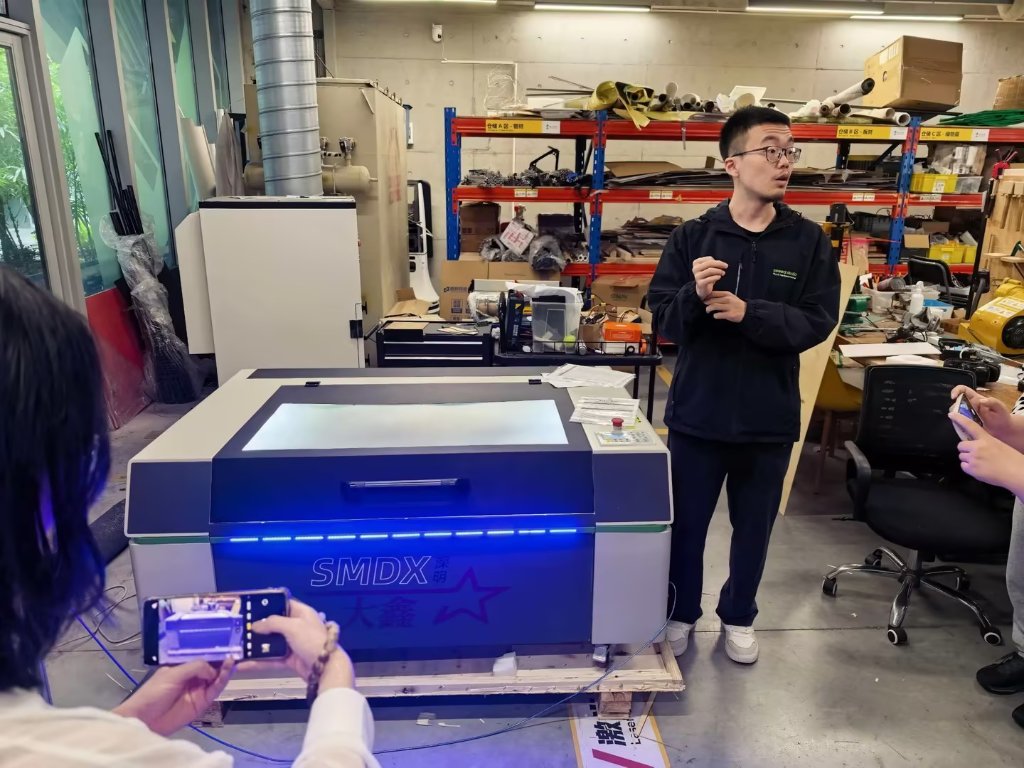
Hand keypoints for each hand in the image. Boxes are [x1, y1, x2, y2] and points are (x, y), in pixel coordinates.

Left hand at [113, 660, 233, 735]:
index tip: (227, 641)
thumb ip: (195, 667)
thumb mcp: (173, 674)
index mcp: (183, 666)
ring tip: (233, 659)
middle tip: (237, 649)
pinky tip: (228, 670)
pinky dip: (224, 679)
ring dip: (226, 668)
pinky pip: (216, 689)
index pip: (202, 656)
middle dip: (223, 658)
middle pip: (213, 666)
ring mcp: (199, 689)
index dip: (214, 650)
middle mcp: (193, 676)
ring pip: (217, 676)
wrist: (145, 720)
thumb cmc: (153, 692)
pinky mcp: (203, 702)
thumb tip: (213, 669)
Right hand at [243, 599, 354, 690]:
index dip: (270, 605)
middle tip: (242, 628)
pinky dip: (259, 662)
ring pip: (271, 643)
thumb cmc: (312, 641)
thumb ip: (273, 623)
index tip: (253, 607)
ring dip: (257, 646)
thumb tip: (256, 625)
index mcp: (302, 613)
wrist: (325, 668)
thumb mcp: (293, 626)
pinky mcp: (290, 659)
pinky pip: (271, 659)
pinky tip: (245, 664)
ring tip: (240, 646)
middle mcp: (297, 627)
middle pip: (275, 625)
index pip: (284, 604)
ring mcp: (293, 644)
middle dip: (260, 627)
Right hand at [692, 257, 728, 300]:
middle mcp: (695, 269)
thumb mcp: (709, 268)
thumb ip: (714, 263)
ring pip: (710, 270)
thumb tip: (722, 264)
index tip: (723, 264)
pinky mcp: (700, 283)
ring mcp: (697, 276)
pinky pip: (710, 279)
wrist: (702, 288)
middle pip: (709, 263)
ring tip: (723, 273)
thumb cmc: (707, 276)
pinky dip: (716, 277)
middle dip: (719, 264)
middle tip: (726, 266)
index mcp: (696, 263)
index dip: (718, 261)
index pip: (709, 259)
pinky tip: (719, 277)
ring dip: (719, 271)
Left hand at [704, 291, 746, 322]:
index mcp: (727, 294)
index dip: (706, 296)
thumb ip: (721, 296)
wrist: (747, 311)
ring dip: (708, 309)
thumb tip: (708, 297)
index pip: (713, 293)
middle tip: (704, 305)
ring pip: (714, 306)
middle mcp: (728, 299)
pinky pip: (718, 315)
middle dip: (706, 303)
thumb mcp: (730, 297)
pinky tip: (715, 316)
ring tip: (708, 311)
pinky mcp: (730, 314)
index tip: (704, 299)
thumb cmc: (735, 304)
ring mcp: (729, 307)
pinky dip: (715, 315)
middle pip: (712, 300)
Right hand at [951, 385, 1017, 445]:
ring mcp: (967, 415)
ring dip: (955, 417)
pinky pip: (957, 422)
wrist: (1004, 431)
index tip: (953, 397)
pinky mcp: (966, 423)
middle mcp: (969, 406)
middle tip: (960, 416)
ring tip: (963, 424)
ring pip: (955, 413)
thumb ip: (993, 402)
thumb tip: (981, 400)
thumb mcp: (1001, 408)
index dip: (956, 391)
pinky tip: (963, 428)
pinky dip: (957, 424)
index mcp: (976, 399)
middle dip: (955, 408)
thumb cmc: (1003, 417)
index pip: (963, 390)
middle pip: (956, 403)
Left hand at [951, 413, 1023, 495]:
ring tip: (981, 463)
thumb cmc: (1011, 459)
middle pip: (961, 445)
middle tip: (976, 454)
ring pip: (962, 457)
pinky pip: (963, 466)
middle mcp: (977, 447)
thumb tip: (976, 446)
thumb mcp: (998, 445)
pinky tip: (980, 470)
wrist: (1016, 473)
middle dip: (966, 450)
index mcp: (986, 439)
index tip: (951, 415)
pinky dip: (969, 468)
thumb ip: (985, 443)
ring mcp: (973, 458)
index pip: (970, 426)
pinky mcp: (971, 469)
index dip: (960, 419)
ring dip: (968, 459)